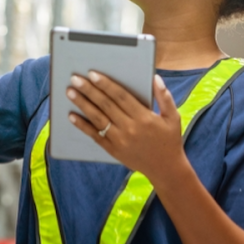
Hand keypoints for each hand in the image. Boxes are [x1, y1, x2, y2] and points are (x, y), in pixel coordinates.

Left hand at [67, 72, 186, 182]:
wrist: (165, 168)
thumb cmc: (170, 140)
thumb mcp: (173, 117)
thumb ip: (164, 97)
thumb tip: (155, 78)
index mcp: (144, 117)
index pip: (121, 97)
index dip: (106, 85)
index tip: (93, 74)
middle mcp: (130, 128)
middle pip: (106, 105)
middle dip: (89, 90)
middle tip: (75, 79)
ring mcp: (120, 140)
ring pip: (98, 119)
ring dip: (82, 104)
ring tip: (70, 92)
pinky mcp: (113, 150)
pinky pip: (95, 136)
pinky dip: (82, 126)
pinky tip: (72, 116)